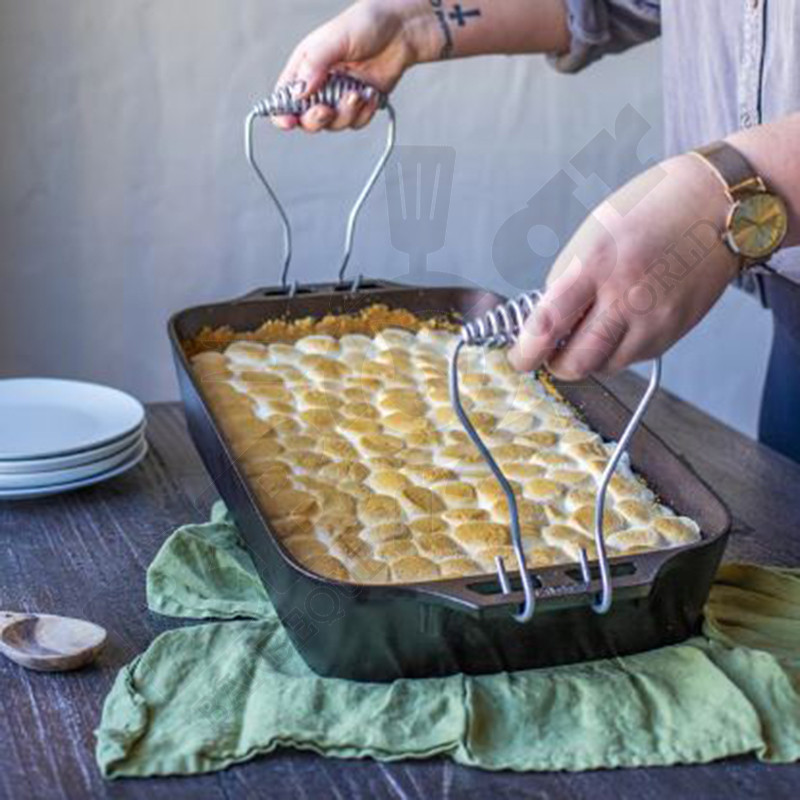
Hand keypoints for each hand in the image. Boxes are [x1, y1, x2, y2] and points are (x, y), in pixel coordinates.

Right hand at [272, 0, 436, 132]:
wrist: (401, 31)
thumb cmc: (366, 24)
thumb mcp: (335, 38)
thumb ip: (315, 64)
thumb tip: (299, 91)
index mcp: (305, 67)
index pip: (285, 97)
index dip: (283, 114)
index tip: (289, 122)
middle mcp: (320, 85)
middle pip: (307, 119)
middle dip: (317, 119)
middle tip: (327, 110)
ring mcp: (340, 97)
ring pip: (334, 124)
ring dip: (346, 113)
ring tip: (358, 93)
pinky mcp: (360, 105)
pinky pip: (356, 123)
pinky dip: (365, 113)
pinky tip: (371, 94)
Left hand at [508, 153, 741, 377]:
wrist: (715, 205)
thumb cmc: (648, 211)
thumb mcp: (593, 234)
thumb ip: (567, 280)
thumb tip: (546, 322)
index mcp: (595, 264)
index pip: (547, 324)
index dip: (526, 351)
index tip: (519, 357)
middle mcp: (626, 296)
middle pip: (576, 362)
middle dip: (555, 365)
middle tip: (548, 355)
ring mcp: (653, 319)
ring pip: (605, 366)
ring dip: (587, 359)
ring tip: (586, 333)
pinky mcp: (673, 331)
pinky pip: (633, 358)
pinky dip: (617, 350)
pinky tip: (621, 323)